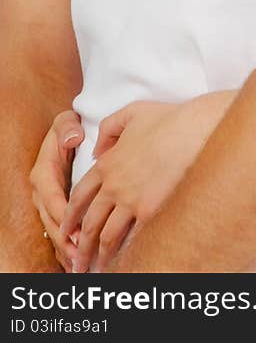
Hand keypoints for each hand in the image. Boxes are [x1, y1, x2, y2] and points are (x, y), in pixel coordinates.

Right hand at [29, 109, 84, 272]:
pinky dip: (65, 247)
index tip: (75, 229)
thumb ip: (67, 128)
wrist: (66, 133)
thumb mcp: (65, 122)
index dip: (63, 215)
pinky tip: (75, 262)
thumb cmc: (69, 129)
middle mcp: (42, 191)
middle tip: (80, 255)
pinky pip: (58, 230)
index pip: (52, 197)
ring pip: (53, 229)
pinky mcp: (54, 208)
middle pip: (52, 220)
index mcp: (43, 172)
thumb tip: (73, 137)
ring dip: (65, 248)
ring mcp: (46, 202)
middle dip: (65, 239)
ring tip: (79, 264)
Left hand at [61, 94, 232, 273]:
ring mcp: (132, 201)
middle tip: (76, 261)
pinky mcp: (152, 212)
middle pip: (89, 223)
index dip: (71, 217)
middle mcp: (114, 186)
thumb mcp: (132, 113)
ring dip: (100, 256)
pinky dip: (127, 253)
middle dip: (80, 245)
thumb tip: (97, 151)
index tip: (66, 230)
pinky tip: (127, 260)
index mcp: (107, 164)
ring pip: (107, 237)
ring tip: (98, 268)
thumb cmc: (169, 118)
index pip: (80, 197)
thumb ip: (109, 129)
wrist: (198, 128)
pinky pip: (133, 239)